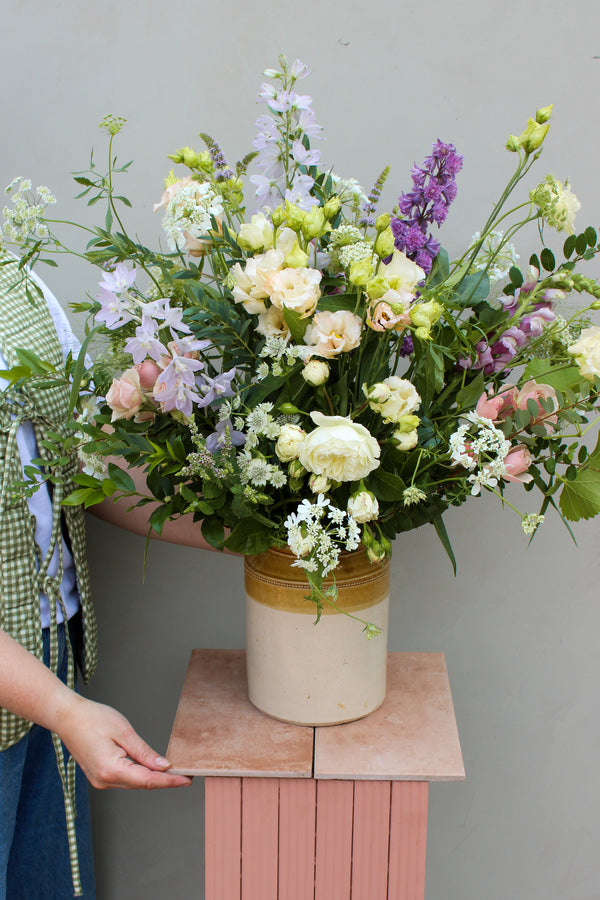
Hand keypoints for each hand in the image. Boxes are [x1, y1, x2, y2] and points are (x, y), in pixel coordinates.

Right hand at [56, 694, 191, 789]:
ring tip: (172, 770)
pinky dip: (139, 774)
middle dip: (164, 780)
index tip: (186, 780)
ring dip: (152, 777)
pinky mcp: (100, 776)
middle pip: (142, 784)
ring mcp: (101, 781)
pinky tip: (150, 767)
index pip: (148, 781)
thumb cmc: (92, 718)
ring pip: (134, 782)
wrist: (67, 717)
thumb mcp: (124, 731)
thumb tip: (163, 766)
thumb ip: (144, 752)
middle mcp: (105, 780)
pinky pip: (125, 778)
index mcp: (111, 770)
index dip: (169, 781)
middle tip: (185, 773)